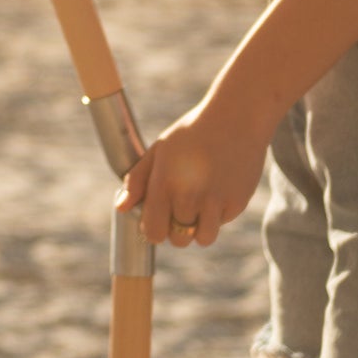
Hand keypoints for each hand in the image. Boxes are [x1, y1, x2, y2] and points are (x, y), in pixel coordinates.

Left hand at [115, 92, 270, 250]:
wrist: (236, 117)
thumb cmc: (192, 133)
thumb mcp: (159, 150)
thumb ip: (137, 180)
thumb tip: (121, 208)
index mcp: (164, 183)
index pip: (153, 232)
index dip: (154, 230)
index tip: (158, 220)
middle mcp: (189, 196)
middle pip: (178, 240)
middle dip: (177, 230)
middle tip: (181, 208)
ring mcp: (215, 201)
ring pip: (203, 239)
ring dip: (199, 228)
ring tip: (199, 204)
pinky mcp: (237, 203)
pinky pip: (222, 223)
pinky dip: (218, 214)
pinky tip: (217, 190)